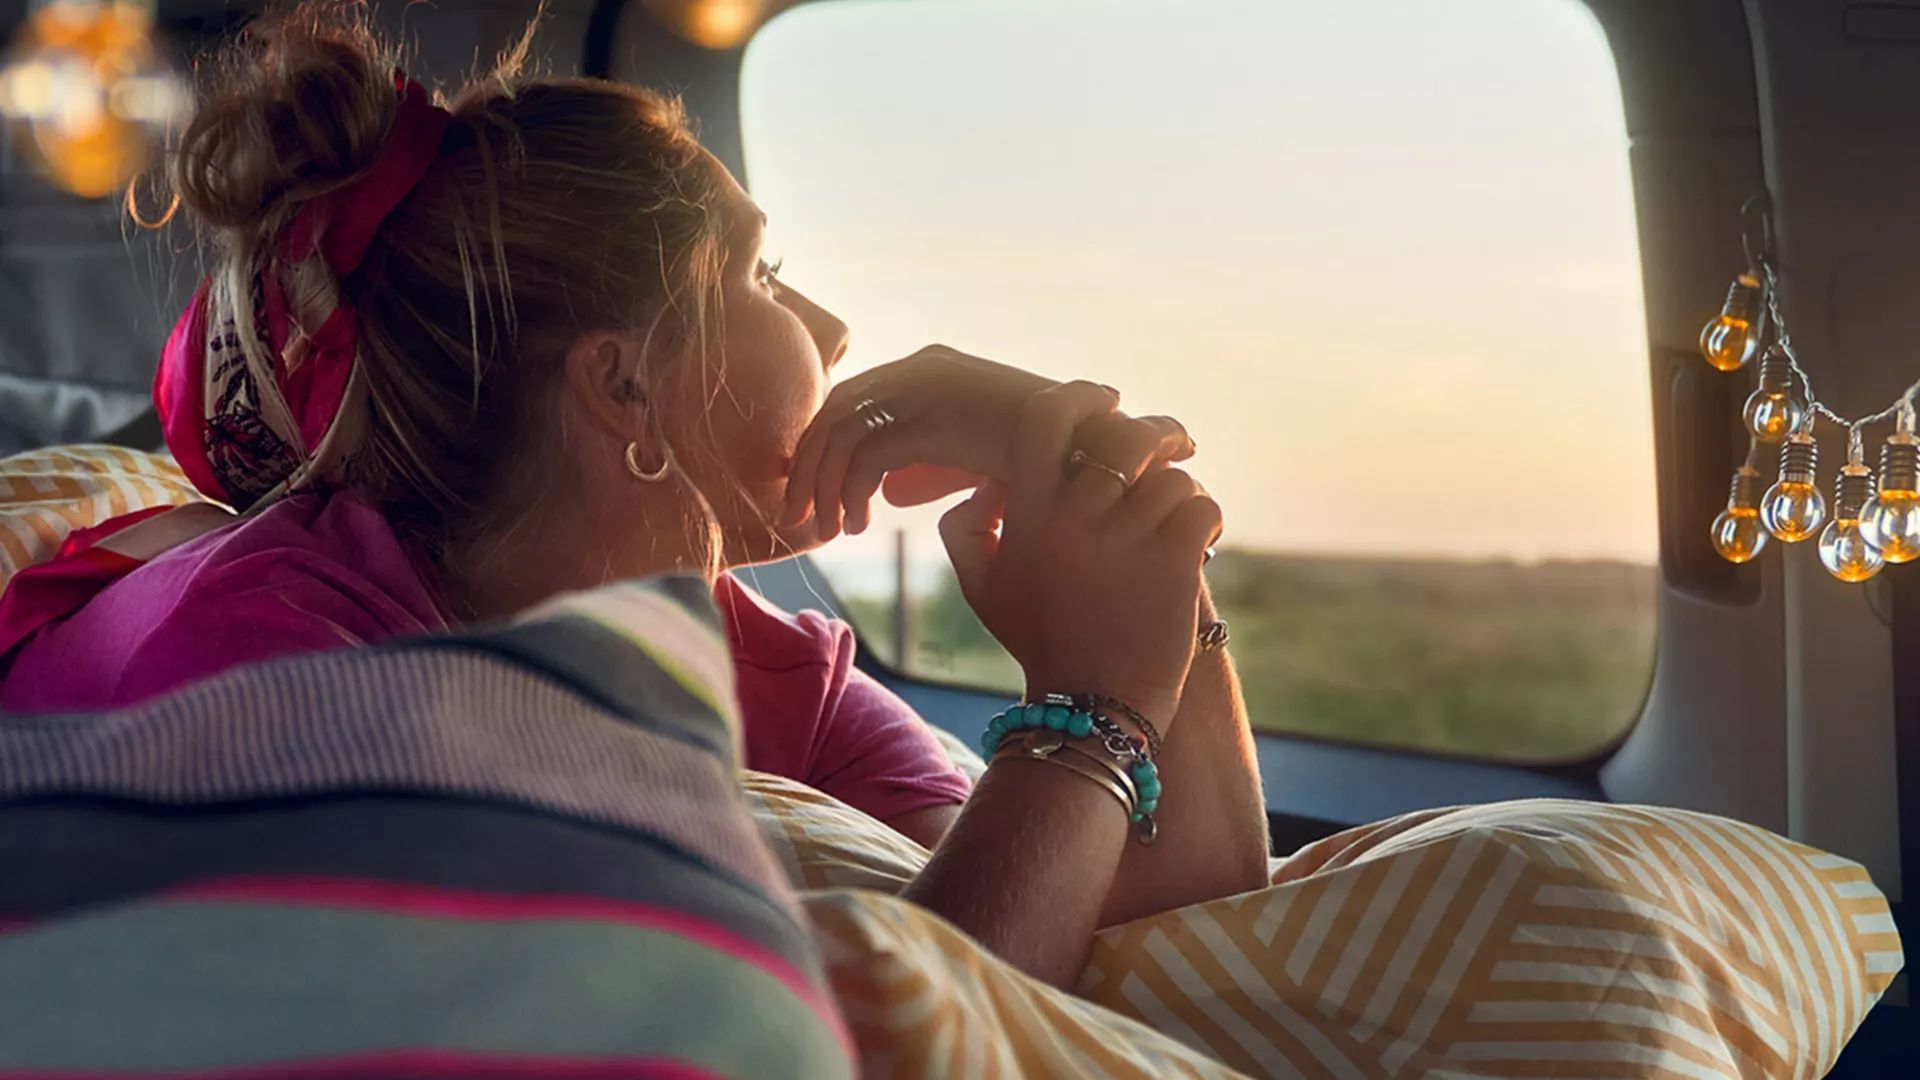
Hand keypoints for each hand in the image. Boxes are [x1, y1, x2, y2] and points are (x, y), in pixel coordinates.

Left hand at [781, 345, 1194, 540]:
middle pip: (836, 412)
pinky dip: (850, 494)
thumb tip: (892, 488)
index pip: (855, 398)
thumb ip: (932, 460)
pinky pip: (865, 458)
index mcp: (931, 366)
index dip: (824, 445)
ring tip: (828, 532)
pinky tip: (858, 527)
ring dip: (823, 487)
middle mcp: (922, 367)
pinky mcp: (931, 418)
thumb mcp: (977, 453)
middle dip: (809, 467)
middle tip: (797, 517)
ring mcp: (926, 388)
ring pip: (841, 435)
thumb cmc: (1044, 462)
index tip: (815, 491)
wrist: (1092, 453)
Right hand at [939, 381, 1221, 726]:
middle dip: (1156, 434)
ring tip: (1175, 524)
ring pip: (1169, 476)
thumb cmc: (1041, 641)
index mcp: (1029, 512)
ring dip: (1179, 493)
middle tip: (1174, 444)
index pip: (1047, 418)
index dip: (1080, 396)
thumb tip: (986, 485)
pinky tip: (1201, 544)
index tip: (1105, 400)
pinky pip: (1201, 506)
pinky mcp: (1173, 561)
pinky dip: (1208, 521)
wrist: (1092, 706)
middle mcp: (1074, 516)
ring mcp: (1125, 537)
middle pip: (1123, 436)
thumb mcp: (983, 587)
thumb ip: (966, 529)